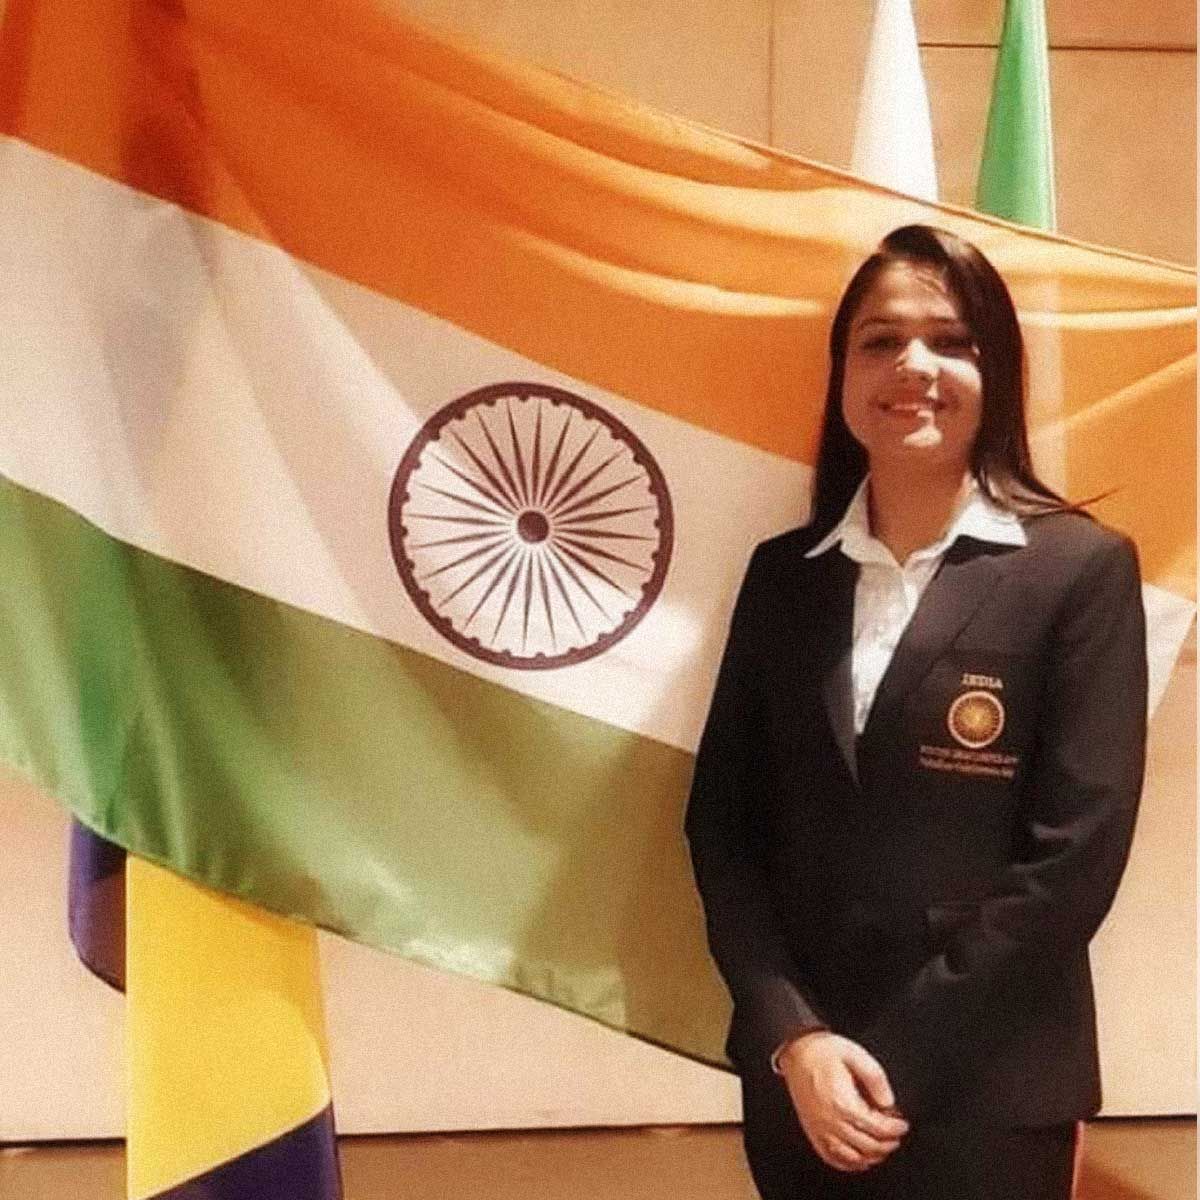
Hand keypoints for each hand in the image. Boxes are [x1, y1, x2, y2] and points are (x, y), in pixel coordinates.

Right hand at [776, 1032, 908, 1172]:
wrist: (796, 1050)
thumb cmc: (822, 1051)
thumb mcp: (855, 1054)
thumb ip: (876, 1079)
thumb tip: (889, 1102)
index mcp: (843, 1103)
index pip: (878, 1128)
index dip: (895, 1129)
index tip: (902, 1124)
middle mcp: (831, 1120)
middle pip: (868, 1146)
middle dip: (887, 1144)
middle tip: (895, 1136)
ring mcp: (820, 1129)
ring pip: (852, 1157)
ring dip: (871, 1156)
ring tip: (881, 1148)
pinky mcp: (812, 1131)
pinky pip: (832, 1158)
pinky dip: (848, 1164)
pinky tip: (858, 1159)